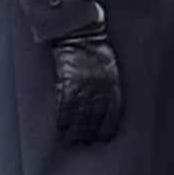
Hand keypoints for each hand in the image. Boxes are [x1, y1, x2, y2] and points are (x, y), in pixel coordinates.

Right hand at [50, 26, 121, 145]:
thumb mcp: (110, 66)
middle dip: (88, 133)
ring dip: (75, 130)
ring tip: (70, 140)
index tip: (102, 138)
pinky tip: (60, 127)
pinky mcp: (68, 81)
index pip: (112, 114)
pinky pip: (65, 106)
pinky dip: (62, 118)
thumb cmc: (96, 47)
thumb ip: (109, 85)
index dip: (107, 128)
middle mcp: (100, 89)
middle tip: (83, 142)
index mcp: (113, 85)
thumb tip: (105, 104)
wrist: (81, 32)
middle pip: (95, 118)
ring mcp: (84, 86)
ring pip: (79, 116)